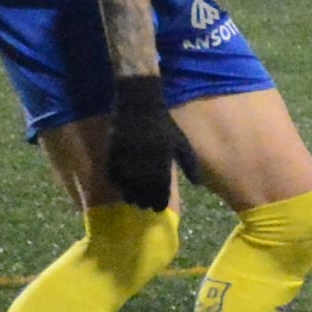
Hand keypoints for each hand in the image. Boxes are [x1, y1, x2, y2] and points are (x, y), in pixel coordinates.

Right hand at [102, 74, 181, 214]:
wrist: (139, 104)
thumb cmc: (162, 123)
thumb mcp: (180, 142)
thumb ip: (190, 164)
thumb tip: (197, 184)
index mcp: (162, 161)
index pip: (161, 189)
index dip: (159, 201)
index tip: (158, 208)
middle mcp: (145, 162)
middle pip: (143, 191)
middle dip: (145, 201)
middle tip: (146, 206)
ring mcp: (128, 158)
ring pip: (127, 186)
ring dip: (131, 195)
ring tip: (133, 200)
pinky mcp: (114, 152)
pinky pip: (113, 174)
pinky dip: (117, 182)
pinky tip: (121, 186)